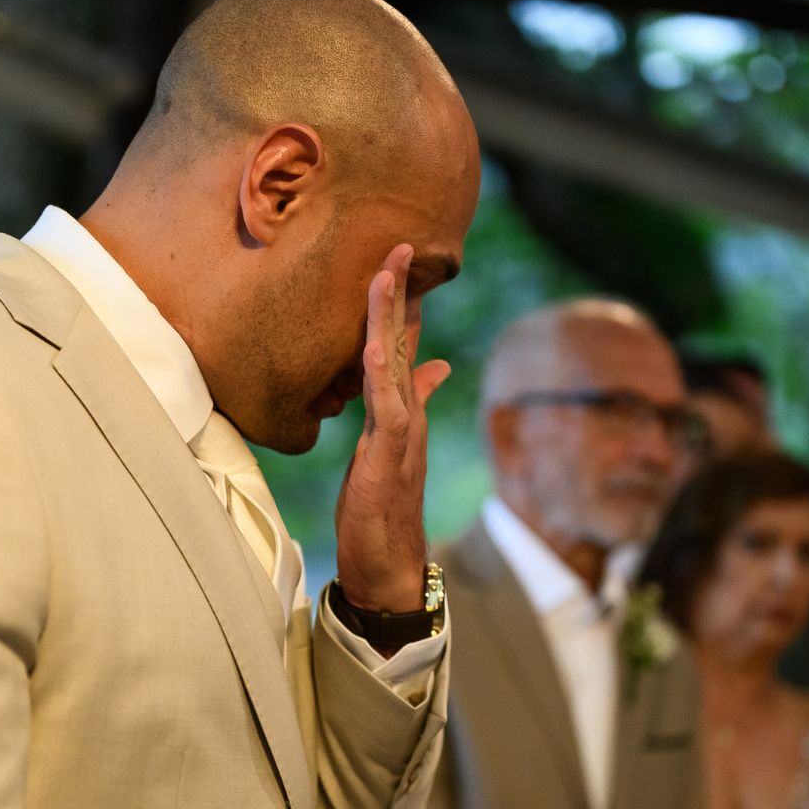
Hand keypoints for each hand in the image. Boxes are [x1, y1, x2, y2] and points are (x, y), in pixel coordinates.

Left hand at [334, 244, 449, 613]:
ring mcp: (399, 432)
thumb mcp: (390, 448)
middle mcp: (404, 413)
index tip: (396, 260)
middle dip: (397, 293)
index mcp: (399, 409)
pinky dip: (379, 376)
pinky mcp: (389, 456)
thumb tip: (437, 366)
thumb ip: (413, 402)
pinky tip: (371, 346)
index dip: (398, 303)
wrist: (391, 564)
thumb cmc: (385, 510)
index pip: (399, 345)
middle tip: (399, 244)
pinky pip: (384, 409)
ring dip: (388, 318)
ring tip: (384, 275)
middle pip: (399, 342)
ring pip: (392, 364)